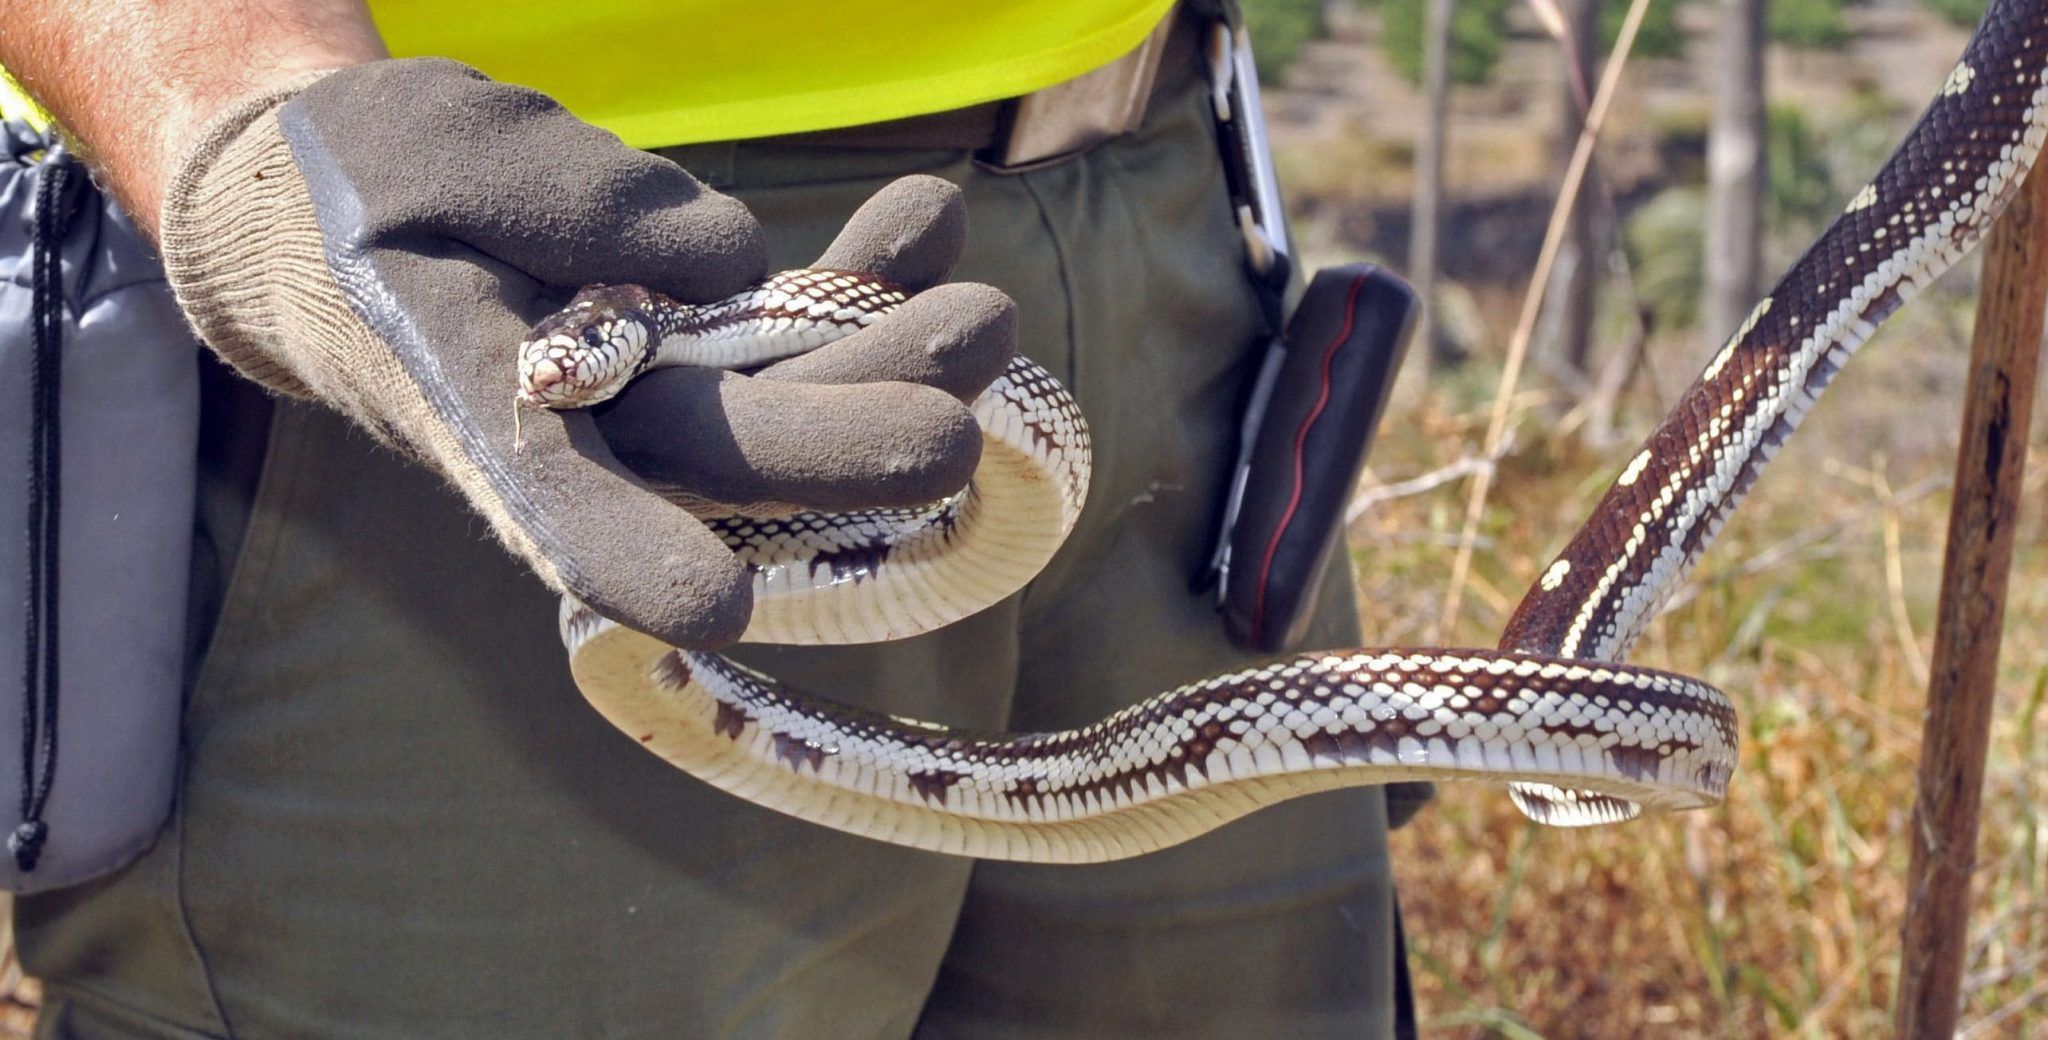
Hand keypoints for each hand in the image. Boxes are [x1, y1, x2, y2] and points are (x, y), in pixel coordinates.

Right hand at [159, 59, 1011, 648]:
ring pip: (778, 404)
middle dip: (842, 434)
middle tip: (959, 406)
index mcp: (471, 401)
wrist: (344, 212)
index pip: (549, 493)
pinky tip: (928, 230)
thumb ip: (571, 200)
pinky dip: (857, 289)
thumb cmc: (365, 185)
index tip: (715, 605)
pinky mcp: (692, 356)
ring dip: (884, 363)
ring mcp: (646, 402)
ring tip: (984, 313)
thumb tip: (736, 261)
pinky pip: (785, 336)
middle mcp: (576, 430)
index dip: (628, 552)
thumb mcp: (435, 151)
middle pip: (718, 454)